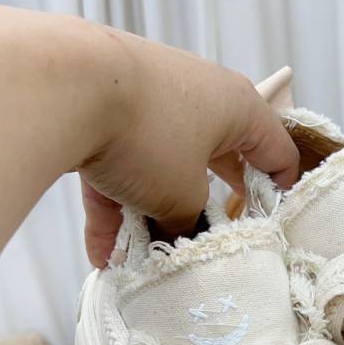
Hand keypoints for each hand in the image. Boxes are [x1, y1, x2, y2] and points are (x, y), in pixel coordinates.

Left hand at [79, 28, 299, 266]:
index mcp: (236, 106)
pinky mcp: (101, 106)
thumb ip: (190, 222)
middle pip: (214, 157)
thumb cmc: (146, 133)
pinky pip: (116, 164)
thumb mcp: (182, 197)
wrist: (63, 84)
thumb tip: (176, 234)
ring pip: (158, 166)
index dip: (280, 188)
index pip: (276, 148)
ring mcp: (147, 98)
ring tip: (139, 260)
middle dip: (205, 204)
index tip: (274, 220)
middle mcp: (197, 94)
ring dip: (149, 214)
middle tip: (210, 236)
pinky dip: (112, 204)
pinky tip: (103, 252)